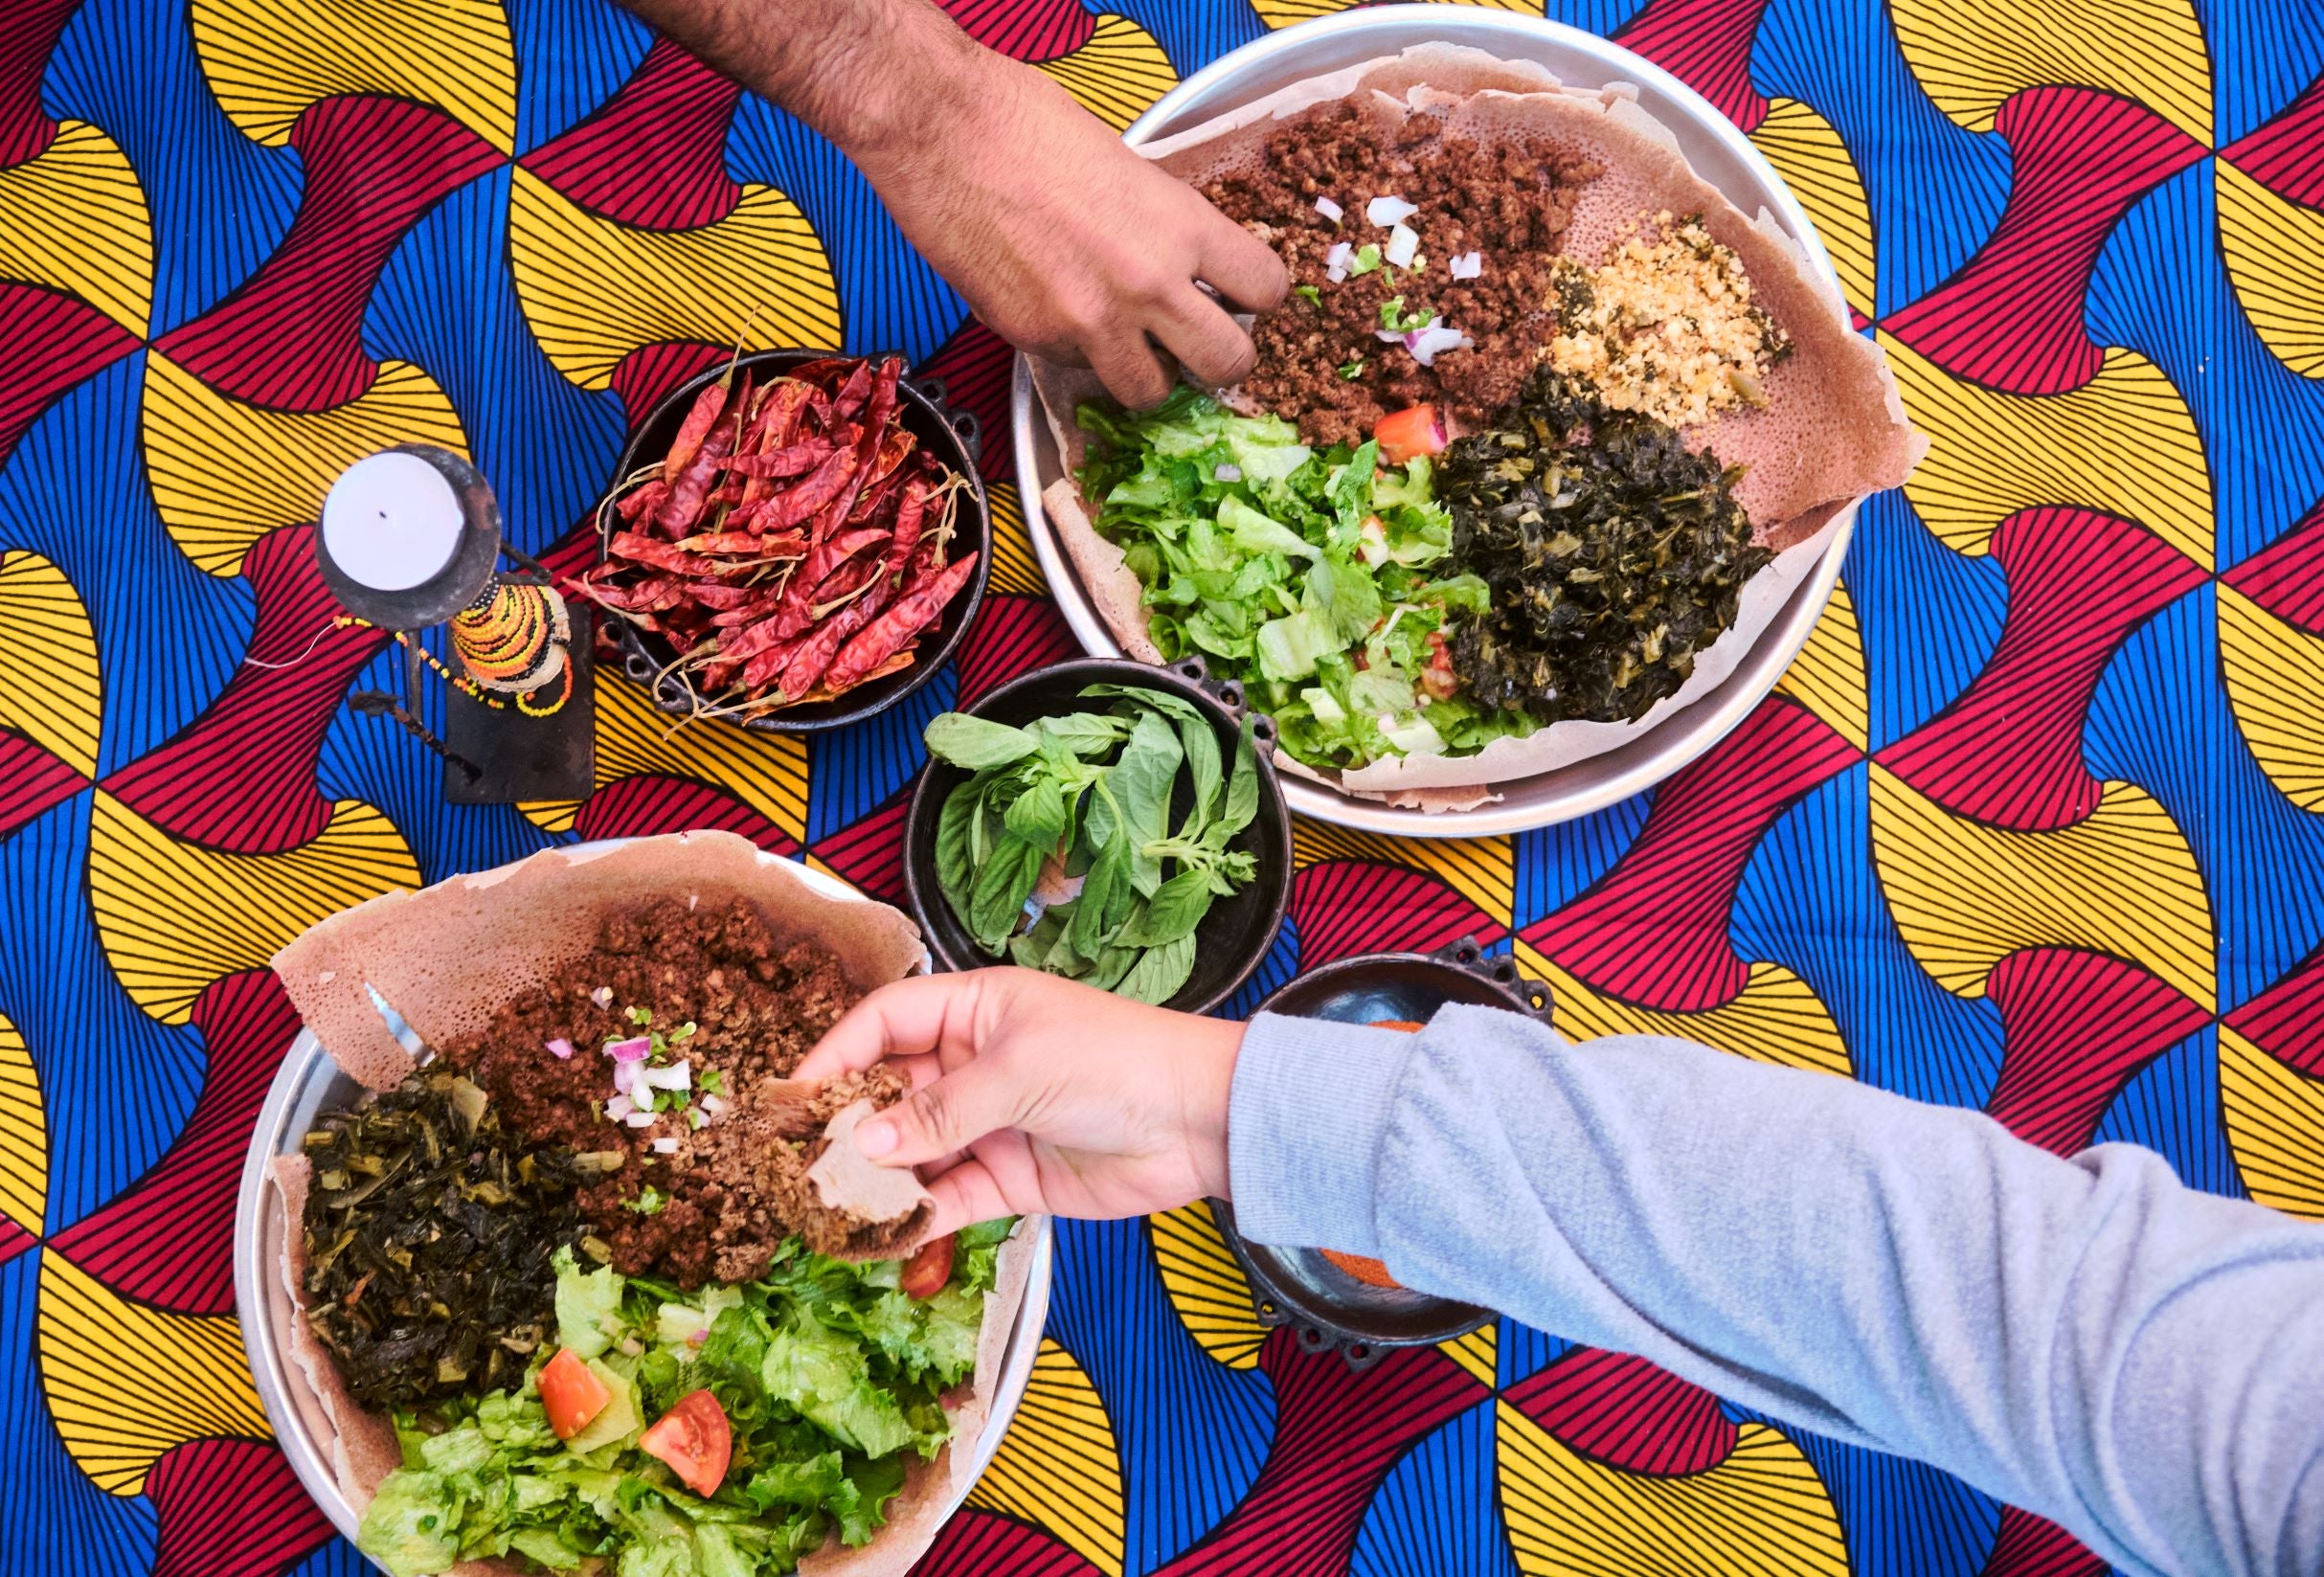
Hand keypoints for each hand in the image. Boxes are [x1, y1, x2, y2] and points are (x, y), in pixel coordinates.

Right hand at [794, 969, 1244, 1235]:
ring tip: (826, 1207)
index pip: (883, 1022)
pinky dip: (913, 1216)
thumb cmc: (1119, 1061)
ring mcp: (989, 1123)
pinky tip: (878, 1234)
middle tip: (797, 1164)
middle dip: (845, 1125)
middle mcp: (973, 1063)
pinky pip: (946, 1197)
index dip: (834, 1055)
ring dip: (873, 1178)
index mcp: (975, 1010)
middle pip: (888, 1091)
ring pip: (911, 1151)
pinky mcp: (1009, 1178)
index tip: (790, 1098)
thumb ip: (940, 1111)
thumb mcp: (1021, 1071)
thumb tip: (862, 1141)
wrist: (1200, 1121)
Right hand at [851, 53, 1287, 406]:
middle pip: (1227, 365)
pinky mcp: (1037, 343)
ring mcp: (1092, 323)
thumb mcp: (1128, 166)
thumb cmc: (1027, 125)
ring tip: (1128, 346)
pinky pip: (1079, 372)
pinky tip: (1056, 310)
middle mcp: (1148, 285)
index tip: (1239, 297)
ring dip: (1148, 376)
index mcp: (1182, 225)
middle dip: (1218, 362)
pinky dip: (1078, 354)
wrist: (942, 132)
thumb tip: (1183, 265)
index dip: (1256, 297)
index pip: (1266, 289)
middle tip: (1199, 348)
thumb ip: (1163, 225)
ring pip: (1152, 394)